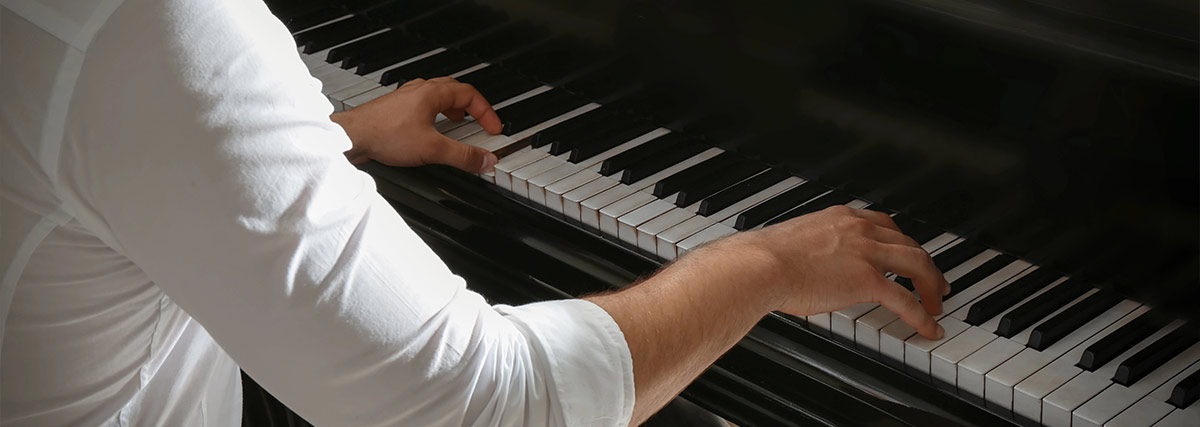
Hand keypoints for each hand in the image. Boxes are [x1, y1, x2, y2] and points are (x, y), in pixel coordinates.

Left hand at [331, 77, 503, 171]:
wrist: (351, 136)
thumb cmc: (384, 134)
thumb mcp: (432, 149)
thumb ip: (463, 156)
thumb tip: (486, 160)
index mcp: (432, 93)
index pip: (470, 94)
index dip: (486, 112)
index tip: (493, 128)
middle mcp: (419, 90)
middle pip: (454, 90)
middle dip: (471, 107)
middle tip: (480, 121)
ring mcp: (406, 98)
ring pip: (437, 96)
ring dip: (453, 108)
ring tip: (459, 122)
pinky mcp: (395, 109)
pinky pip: (423, 105)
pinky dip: (435, 114)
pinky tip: (430, 130)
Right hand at [707, 206, 948, 338]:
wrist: (761, 266)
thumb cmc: (765, 259)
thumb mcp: (794, 243)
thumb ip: (811, 250)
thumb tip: (805, 266)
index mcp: (841, 218)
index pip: (884, 224)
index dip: (901, 241)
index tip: (905, 252)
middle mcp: (860, 230)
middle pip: (909, 242)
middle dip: (926, 263)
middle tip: (934, 280)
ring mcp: (867, 253)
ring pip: (917, 264)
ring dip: (932, 284)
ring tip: (937, 302)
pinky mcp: (868, 280)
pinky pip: (906, 300)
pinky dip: (922, 315)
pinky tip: (929, 328)